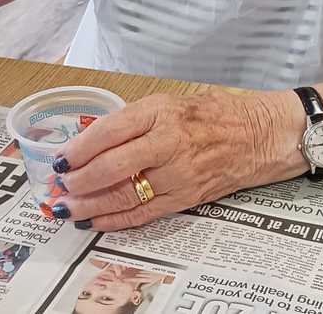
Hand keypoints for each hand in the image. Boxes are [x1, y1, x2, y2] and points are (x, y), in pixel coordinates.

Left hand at [52, 90, 305, 230]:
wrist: (263, 135)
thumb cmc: (217, 114)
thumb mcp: (172, 102)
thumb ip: (135, 120)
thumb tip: (91, 140)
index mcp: (162, 112)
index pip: (109, 131)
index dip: (78, 149)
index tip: (60, 159)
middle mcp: (169, 142)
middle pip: (112, 166)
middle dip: (79, 180)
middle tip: (60, 186)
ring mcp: (179, 173)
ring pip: (125, 194)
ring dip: (91, 204)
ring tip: (69, 206)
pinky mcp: (187, 197)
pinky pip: (145, 213)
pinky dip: (116, 219)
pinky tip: (96, 219)